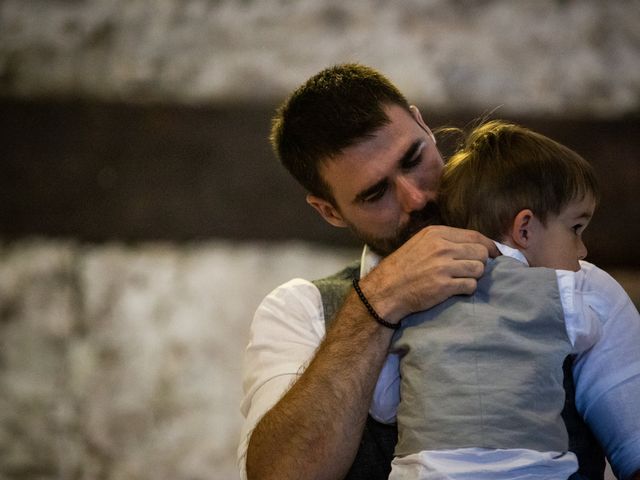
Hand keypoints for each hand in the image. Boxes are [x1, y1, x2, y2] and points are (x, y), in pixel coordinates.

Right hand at [361, 225, 498, 321]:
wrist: (387, 289)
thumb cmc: (403, 267)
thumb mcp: (420, 243)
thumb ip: (444, 241)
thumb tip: (474, 245)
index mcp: (436, 233)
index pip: (474, 236)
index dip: (488, 245)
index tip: (494, 253)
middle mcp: (441, 247)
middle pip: (481, 252)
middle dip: (480, 262)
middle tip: (470, 270)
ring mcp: (443, 266)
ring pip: (479, 268)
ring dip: (474, 276)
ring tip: (461, 279)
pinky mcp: (444, 285)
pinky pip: (471, 285)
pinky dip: (467, 289)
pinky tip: (456, 289)